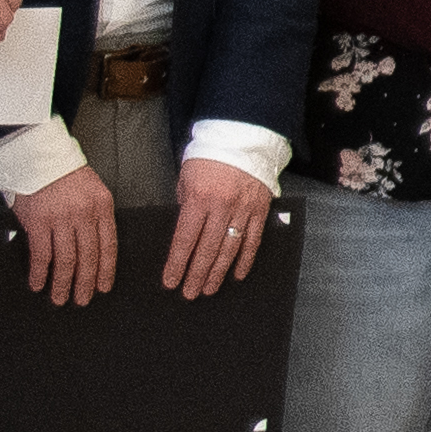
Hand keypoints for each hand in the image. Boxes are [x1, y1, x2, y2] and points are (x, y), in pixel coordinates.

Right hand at [16, 164, 119, 306]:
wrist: (38, 156)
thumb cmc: (65, 174)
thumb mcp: (92, 191)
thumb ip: (94, 217)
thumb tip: (94, 250)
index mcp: (102, 206)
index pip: (108, 245)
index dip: (106, 270)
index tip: (104, 287)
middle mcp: (84, 214)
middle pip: (88, 257)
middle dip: (85, 282)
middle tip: (82, 299)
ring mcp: (60, 218)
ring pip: (66, 260)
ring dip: (63, 283)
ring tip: (60, 298)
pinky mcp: (38, 222)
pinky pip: (41, 254)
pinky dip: (40, 273)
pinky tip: (38, 283)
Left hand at [162, 157, 277, 297]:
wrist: (243, 139)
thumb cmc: (210, 157)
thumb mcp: (187, 178)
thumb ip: (185, 205)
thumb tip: (185, 232)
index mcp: (199, 199)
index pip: (185, 239)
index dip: (177, 263)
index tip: (170, 281)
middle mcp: (221, 207)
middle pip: (207, 249)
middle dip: (196, 275)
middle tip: (189, 293)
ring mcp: (243, 210)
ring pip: (229, 249)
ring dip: (218, 272)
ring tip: (209, 288)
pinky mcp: (259, 210)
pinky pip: (252, 240)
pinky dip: (245, 260)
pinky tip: (237, 274)